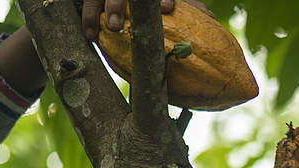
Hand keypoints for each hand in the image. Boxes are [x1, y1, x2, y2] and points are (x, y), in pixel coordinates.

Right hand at [82, 0, 213, 39]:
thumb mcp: (169, 0)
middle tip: (120, 24)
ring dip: (103, 9)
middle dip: (121, 3)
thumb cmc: (154, 1)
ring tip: (104, 30)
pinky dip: (88, 16)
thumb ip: (189, 7)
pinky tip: (90, 34)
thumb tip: (211, 19)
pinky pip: (88, 0)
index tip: (168, 9)